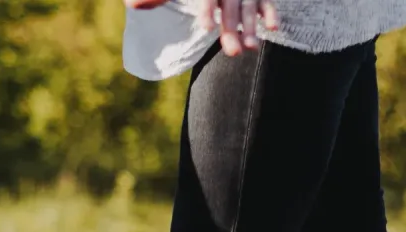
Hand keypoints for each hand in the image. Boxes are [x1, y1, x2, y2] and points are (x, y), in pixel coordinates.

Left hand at [123, 0, 279, 55]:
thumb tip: (132, 5)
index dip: (208, 8)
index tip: (206, 28)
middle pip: (230, 4)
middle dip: (232, 27)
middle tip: (233, 53)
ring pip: (249, 4)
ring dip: (252, 26)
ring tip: (251, 48)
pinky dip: (270, 10)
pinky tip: (273, 27)